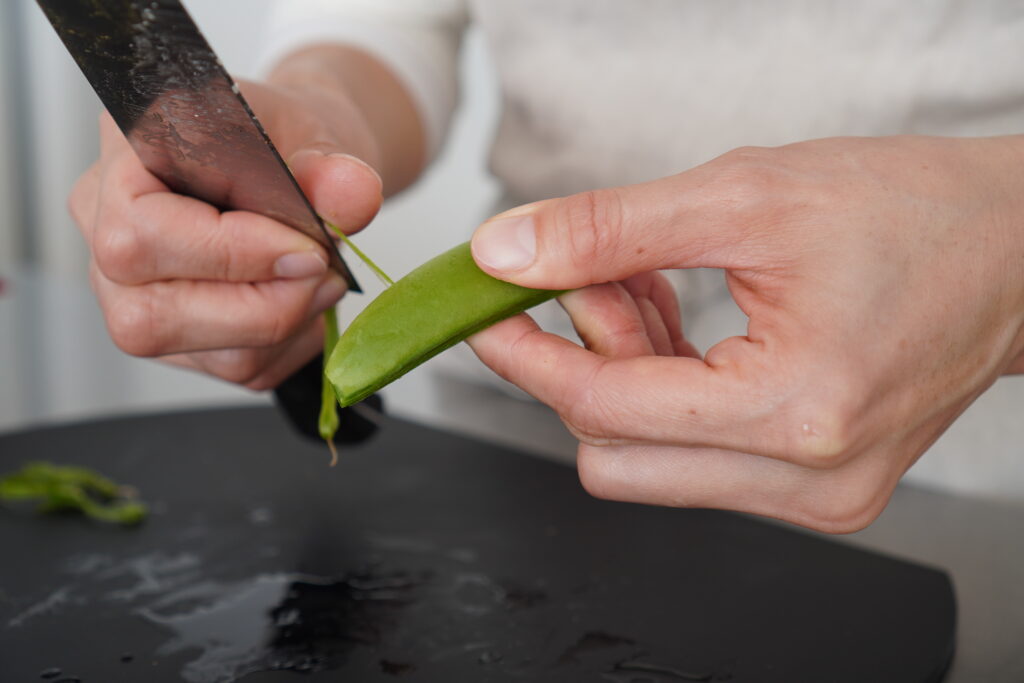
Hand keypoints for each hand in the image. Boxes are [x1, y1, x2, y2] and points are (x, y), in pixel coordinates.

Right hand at [69, 43, 422, 389]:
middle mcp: (106, 232)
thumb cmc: (283, 140)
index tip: (306, 247)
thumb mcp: (313, 130)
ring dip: (288, 326)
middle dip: (263, 307)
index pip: (142, 233)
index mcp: (124, 159)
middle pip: (153, 316)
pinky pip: (239, 367)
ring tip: (325, 278)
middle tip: (325, 271)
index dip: (231, 253)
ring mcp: (133, 294)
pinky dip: (292, 344)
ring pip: (206, 355)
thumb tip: (353, 193)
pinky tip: (306, 300)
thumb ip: (330, 167)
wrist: (296, 164)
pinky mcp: (177, 338)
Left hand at [467, 135, 1023, 531]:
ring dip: (624, 375)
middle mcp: (811, 480)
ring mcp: (819, 496)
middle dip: (582, 365)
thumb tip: (506, 253)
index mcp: (799, 411)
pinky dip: (665, 391)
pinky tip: (676, 318)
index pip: (608, 408)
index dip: (529, 358)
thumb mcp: (746, 196)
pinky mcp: (819, 490)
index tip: (485, 316)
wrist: (1016, 250)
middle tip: (593, 282)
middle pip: (615, 453)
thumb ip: (611, 229)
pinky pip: (695, 458)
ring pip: (649, 460)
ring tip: (648, 284)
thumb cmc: (912, 213)